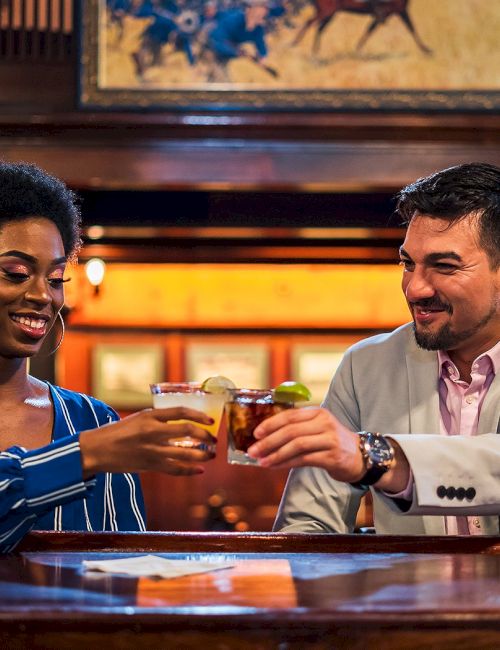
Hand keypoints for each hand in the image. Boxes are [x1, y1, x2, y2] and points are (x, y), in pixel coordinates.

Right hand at [79, 407, 216, 478]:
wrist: (97, 449)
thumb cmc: (118, 432)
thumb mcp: (138, 418)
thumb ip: (158, 419)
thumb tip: (182, 422)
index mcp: (150, 416)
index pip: (181, 412)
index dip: (199, 415)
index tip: (211, 420)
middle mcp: (153, 431)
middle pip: (187, 431)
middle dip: (205, 436)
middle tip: (213, 440)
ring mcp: (152, 449)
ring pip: (185, 453)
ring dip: (202, 455)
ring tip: (211, 455)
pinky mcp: (150, 465)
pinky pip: (175, 469)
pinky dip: (190, 470)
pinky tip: (199, 469)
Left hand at [247, 407, 365, 482]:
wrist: (361, 456)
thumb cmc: (332, 442)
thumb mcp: (318, 427)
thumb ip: (297, 427)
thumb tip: (266, 436)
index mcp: (318, 413)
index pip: (290, 415)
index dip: (270, 424)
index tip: (255, 433)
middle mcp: (324, 424)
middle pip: (291, 431)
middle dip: (268, 441)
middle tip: (253, 450)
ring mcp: (329, 440)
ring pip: (296, 446)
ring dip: (275, 454)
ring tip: (261, 461)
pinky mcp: (332, 457)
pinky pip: (304, 460)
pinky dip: (286, 463)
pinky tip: (275, 466)